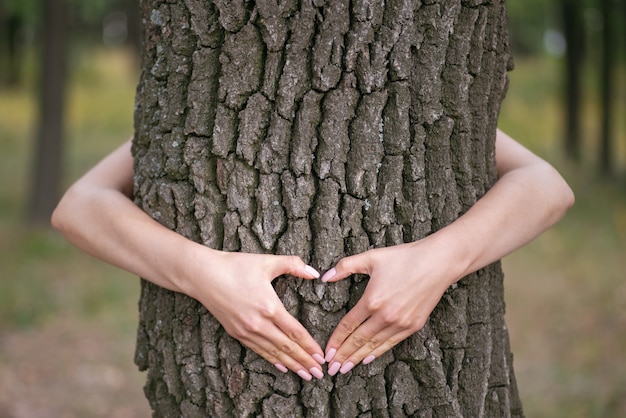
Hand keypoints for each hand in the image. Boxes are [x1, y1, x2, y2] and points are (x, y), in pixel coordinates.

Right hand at [186, 248, 325, 379]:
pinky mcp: (236, 333)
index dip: (310, 346)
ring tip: (305, 375)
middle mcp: (258, 323)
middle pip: (287, 347)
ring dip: (291, 365)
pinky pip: (258, 350)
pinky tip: (282, 367)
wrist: (203, 275)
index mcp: (269, 306)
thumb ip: (293, 265)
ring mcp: (246, 331)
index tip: (322, 357)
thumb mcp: (267, 261)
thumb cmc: (235, 266)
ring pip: (273, 352)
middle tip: (319, 373)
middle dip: (304, 361)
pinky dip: (272, 360)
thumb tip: (314, 273)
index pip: (295, 332)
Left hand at [321, 238, 458, 374]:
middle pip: (358, 340)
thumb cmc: (404, 257)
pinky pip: (390, 343)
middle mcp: (385, 315)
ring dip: (357, 358)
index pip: (348, 325)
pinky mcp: (413, 326)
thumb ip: (346, 266)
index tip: (327, 352)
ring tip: (344, 369)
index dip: (336, 340)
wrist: (437, 263)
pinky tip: (366, 359)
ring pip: (373, 345)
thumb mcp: (371, 257)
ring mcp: (400, 323)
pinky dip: (377, 352)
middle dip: (342, 356)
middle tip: (331, 369)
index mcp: (372, 300)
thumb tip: (325, 277)